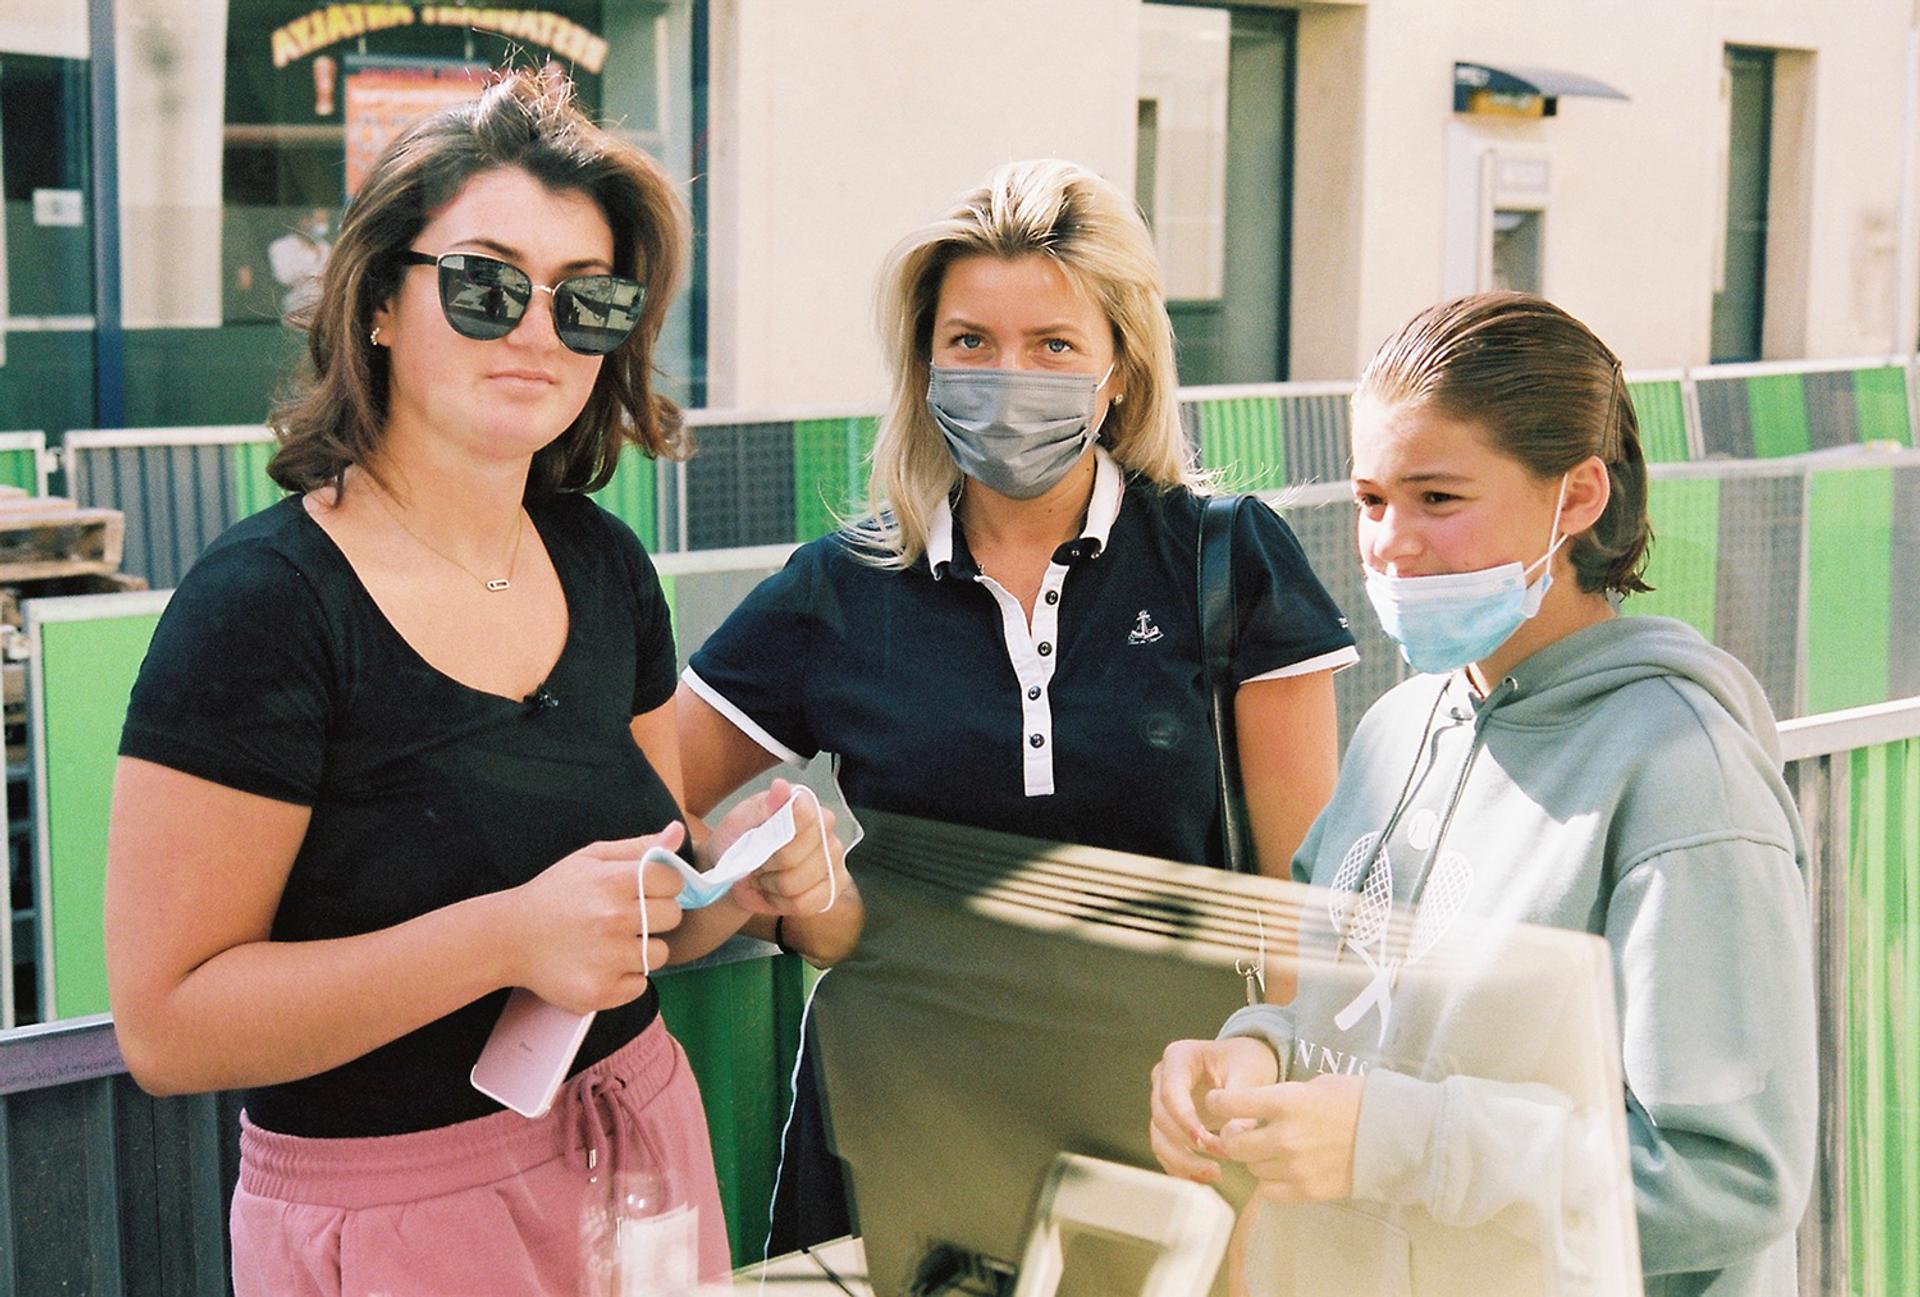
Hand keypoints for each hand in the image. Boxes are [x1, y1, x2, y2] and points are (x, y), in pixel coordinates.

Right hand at [503, 821, 686, 1013]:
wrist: (509, 938)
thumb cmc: (555, 894)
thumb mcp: (590, 859)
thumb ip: (638, 847)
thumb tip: (677, 833)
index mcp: (613, 882)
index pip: (672, 881)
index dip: (662, 885)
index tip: (644, 890)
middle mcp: (613, 920)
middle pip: (672, 917)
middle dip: (655, 915)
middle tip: (625, 917)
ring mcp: (608, 959)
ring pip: (660, 953)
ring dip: (643, 949)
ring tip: (612, 942)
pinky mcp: (601, 992)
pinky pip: (640, 985)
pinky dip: (626, 978)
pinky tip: (602, 965)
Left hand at [707, 778, 847, 918]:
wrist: (735, 873)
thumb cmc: (737, 842)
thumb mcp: (739, 820)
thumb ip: (762, 806)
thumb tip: (781, 787)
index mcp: (805, 804)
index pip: (805, 817)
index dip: (776, 837)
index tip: (758, 840)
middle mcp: (826, 829)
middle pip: (795, 858)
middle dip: (766, 866)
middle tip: (755, 862)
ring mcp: (833, 860)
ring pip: (797, 885)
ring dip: (770, 886)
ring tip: (762, 877)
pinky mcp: (832, 889)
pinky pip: (805, 905)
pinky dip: (780, 903)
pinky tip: (774, 892)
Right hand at [1149, 1036, 1280, 1182]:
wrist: (1246, 1064)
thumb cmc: (1247, 1062)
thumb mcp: (1250, 1073)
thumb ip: (1241, 1102)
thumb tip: (1231, 1137)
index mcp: (1179, 1057)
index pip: (1171, 1093)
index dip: (1185, 1120)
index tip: (1206, 1142)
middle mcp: (1163, 1077)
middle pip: (1161, 1117)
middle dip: (1188, 1144)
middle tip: (1221, 1157)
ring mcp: (1162, 1101)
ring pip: (1159, 1137)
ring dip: (1182, 1161)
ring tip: (1215, 1174)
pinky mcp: (1169, 1122)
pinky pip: (1166, 1149)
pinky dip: (1181, 1167)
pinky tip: (1204, 1179)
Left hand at [1202, 1073, 1364, 1202]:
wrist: (1394, 1136)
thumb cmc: (1356, 1102)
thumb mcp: (1314, 1085)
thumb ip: (1280, 1098)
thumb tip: (1254, 1110)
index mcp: (1286, 1102)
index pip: (1230, 1105)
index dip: (1218, 1102)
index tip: (1218, 1102)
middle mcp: (1285, 1137)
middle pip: (1233, 1144)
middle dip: (1233, 1136)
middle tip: (1243, 1131)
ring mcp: (1295, 1167)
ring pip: (1251, 1167)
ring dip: (1255, 1158)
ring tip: (1273, 1149)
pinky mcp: (1306, 1191)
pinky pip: (1269, 1190)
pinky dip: (1271, 1181)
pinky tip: (1284, 1169)